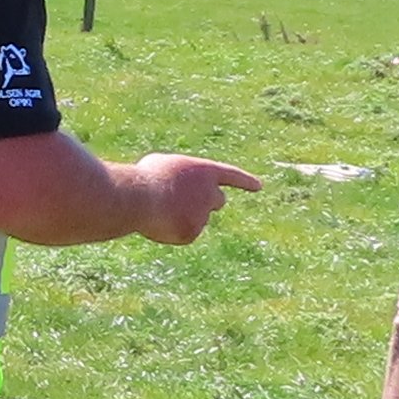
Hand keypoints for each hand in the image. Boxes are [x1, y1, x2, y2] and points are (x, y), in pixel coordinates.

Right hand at [129, 154, 263, 245]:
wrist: (139, 199)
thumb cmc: (146, 177)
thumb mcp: (164, 165)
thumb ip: (181, 176)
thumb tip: (179, 190)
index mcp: (205, 172)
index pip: (232, 175)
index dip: (246, 181)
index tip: (259, 186)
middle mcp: (210, 194)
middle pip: (219, 200)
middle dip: (208, 202)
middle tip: (189, 201)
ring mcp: (202, 215)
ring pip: (197, 218)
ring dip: (184, 214)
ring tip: (161, 208)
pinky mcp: (191, 233)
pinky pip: (185, 233)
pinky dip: (173, 229)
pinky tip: (159, 222)